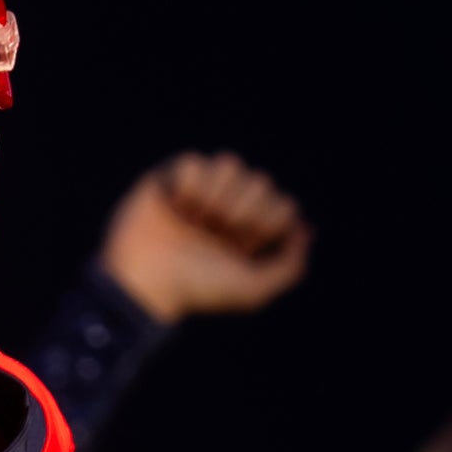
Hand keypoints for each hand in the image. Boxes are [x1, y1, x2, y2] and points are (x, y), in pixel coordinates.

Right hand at [97, 150, 310, 323]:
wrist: (145, 281)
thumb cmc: (197, 288)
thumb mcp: (254, 290)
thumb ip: (291, 266)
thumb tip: (305, 229)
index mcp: (249, 233)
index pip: (283, 204)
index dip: (267, 221)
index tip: (243, 245)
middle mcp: (226, 209)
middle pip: (260, 180)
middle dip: (242, 209)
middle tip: (216, 232)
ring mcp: (198, 192)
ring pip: (230, 163)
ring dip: (215, 195)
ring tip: (194, 219)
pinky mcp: (169, 179)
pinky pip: (194, 161)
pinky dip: (187, 187)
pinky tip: (174, 208)